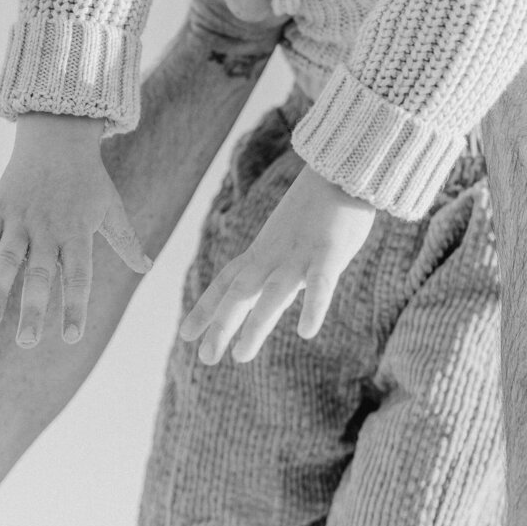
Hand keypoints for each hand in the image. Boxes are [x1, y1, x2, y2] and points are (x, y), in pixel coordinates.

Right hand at [0, 115, 150, 345]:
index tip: (73, 337)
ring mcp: (20, 219)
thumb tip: (148, 266)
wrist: (59, 135)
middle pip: (41, 274)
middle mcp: (48, 229)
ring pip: (7, 258)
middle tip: (27, 343)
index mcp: (77, 233)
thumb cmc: (88, 179)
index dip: (76, 306)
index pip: (79, 276)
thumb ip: (126, 241)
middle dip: (34, 308)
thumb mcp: (111, 208)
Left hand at [180, 164, 375, 362]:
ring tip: (240, 356)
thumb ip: (276, 267)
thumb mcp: (287, 238)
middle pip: (241, 291)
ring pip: (274, 293)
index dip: (205, 308)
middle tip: (205, 357)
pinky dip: (314, 306)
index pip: (226, 282)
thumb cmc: (318, 206)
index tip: (186, 335)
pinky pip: (322, 282)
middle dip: (222, 324)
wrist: (340, 168)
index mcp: (263, 251)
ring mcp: (300, 253)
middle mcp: (274, 255)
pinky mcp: (330, 251)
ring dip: (256, 324)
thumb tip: (267, 296)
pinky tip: (307, 332)